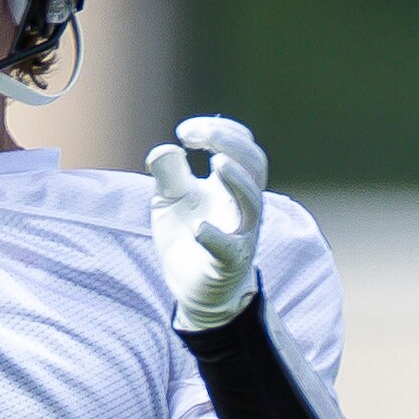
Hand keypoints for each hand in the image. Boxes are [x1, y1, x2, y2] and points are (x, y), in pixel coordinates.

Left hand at [145, 114, 268, 331]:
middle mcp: (242, 203)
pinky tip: (199, 229)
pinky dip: (216, 238)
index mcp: (229, 183)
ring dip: (238, 180)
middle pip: (255, 165)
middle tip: (200, 134)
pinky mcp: (229, 262)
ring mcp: (240, 232)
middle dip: (232, 143)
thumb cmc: (188, 235)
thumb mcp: (170, 199)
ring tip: (217, 163)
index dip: (219, 130)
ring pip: (253, 203)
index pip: (240, 145)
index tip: (184, 132)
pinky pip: (231, 249)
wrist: (198, 288)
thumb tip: (163, 150)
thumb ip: (168, 173)